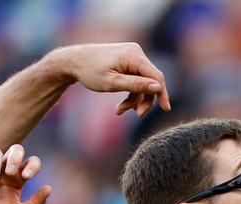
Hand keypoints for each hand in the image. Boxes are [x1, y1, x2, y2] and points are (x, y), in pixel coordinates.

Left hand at [50, 43, 170, 116]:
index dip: (162, 93)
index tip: (166, 109)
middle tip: (137, 114)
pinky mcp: (127, 60)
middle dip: (144, 99)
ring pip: (142, 81)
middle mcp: (136, 52)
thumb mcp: (112, 83)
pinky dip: (130, 92)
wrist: (74, 61)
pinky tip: (120, 106)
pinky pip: (135, 78)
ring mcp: (132, 55)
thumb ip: (135, 85)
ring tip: (120, 111)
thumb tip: (157, 87)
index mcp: (134, 56)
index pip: (156, 76)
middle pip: (150, 80)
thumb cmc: (90, 72)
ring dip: (134, 98)